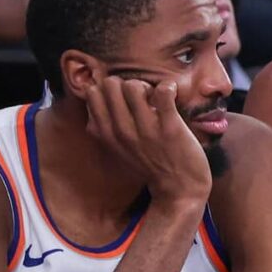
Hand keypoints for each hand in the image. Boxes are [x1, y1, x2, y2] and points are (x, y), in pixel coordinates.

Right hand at [84, 76, 211, 204]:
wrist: (180, 188)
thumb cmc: (151, 165)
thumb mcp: (117, 151)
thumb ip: (102, 129)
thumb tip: (91, 107)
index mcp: (107, 134)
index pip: (92, 93)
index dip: (109, 89)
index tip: (124, 100)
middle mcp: (122, 131)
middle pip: (111, 84)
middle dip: (127, 83)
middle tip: (142, 98)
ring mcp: (146, 130)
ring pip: (133, 86)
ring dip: (147, 86)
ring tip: (157, 99)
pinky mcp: (170, 128)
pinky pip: (163, 92)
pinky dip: (168, 87)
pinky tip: (172, 93)